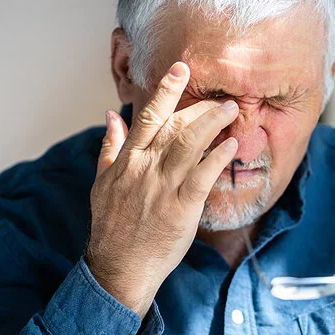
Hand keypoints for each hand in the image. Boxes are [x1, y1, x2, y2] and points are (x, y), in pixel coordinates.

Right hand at [85, 61, 238, 318]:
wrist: (119, 266)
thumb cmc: (112, 226)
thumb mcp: (101, 183)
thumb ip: (110, 147)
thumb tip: (111, 116)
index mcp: (128, 159)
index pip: (148, 115)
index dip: (166, 89)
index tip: (181, 68)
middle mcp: (145, 167)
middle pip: (176, 124)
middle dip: (202, 106)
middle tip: (223, 98)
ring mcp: (163, 186)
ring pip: (190, 143)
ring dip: (214, 122)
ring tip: (232, 110)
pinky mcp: (181, 207)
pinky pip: (203, 175)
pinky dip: (218, 156)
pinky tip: (233, 144)